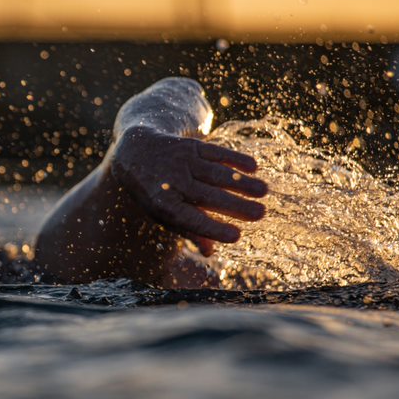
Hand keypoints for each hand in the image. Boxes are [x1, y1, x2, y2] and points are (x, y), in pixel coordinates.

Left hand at [108, 126, 266, 254]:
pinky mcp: (190, 146)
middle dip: (236, 206)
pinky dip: (234, 158)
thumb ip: (187, 229)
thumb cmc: (154, 191)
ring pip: (216, 173)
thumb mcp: (162, 214)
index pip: (191, 219)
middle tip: (261, 215)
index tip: (236, 236)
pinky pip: (215, 152)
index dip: (213, 229)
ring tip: (264, 191)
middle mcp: (172, 182)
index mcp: (163, 204)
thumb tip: (210, 253)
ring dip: (242, 182)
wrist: (135, 152)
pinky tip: (253, 167)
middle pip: (209, 196)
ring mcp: (181, 162)